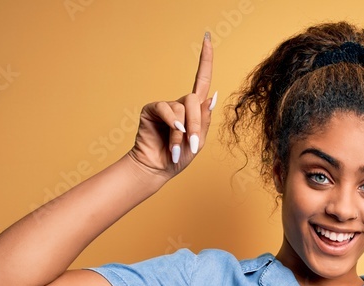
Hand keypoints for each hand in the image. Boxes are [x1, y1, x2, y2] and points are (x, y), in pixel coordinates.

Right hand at [127, 32, 215, 178]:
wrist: (158, 169)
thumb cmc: (179, 158)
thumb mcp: (199, 141)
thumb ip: (204, 119)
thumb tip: (212, 96)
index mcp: (195, 110)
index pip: (202, 79)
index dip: (206, 59)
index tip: (207, 37)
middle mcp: (180, 104)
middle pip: (194, 100)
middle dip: (197, 123)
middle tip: (194, 144)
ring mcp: (165, 106)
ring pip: (181, 110)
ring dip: (182, 132)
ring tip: (178, 148)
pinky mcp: (151, 109)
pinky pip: (165, 109)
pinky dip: (171, 122)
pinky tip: (173, 132)